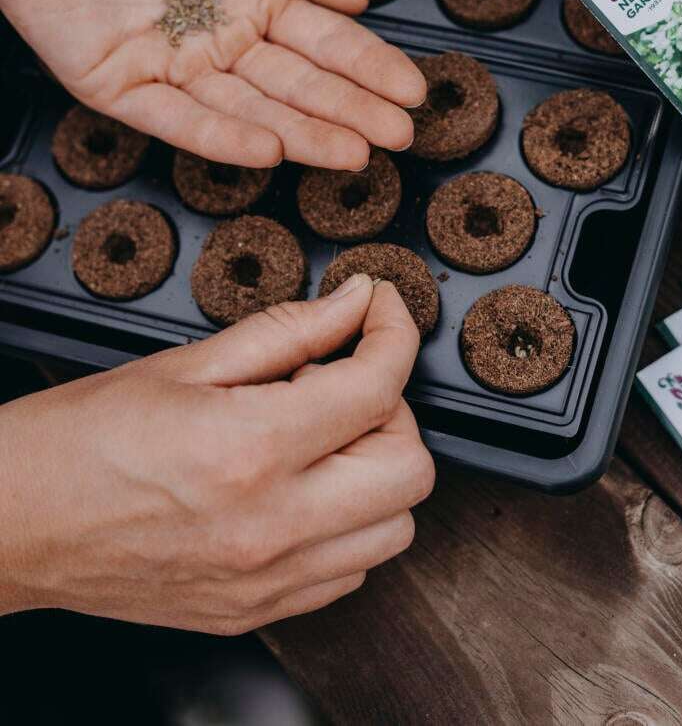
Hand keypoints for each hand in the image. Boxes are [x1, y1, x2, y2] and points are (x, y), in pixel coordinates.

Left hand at [0, 0, 425, 169]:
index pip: (323, 35)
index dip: (369, 64)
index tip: (412, 91)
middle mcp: (219, 32)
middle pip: (296, 81)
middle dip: (351, 109)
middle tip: (400, 137)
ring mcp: (172, 62)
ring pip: (248, 108)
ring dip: (304, 132)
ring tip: (355, 152)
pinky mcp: (120, 84)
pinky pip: (177, 120)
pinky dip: (221, 137)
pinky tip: (271, 148)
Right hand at [0, 275, 433, 633]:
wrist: (15, 523)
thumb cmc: (80, 438)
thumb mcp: (186, 362)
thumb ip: (288, 330)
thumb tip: (355, 302)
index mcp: (250, 449)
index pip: (377, 386)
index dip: (394, 332)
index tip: (381, 313)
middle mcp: (271, 526)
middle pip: (410, 469)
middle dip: (392, 409)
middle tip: (342, 382)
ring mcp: (267, 580)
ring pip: (393, 527)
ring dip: (375, 470)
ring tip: (316, 439)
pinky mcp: (257, 611)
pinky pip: (350, 570)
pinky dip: (348, 522)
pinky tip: (302, 488)